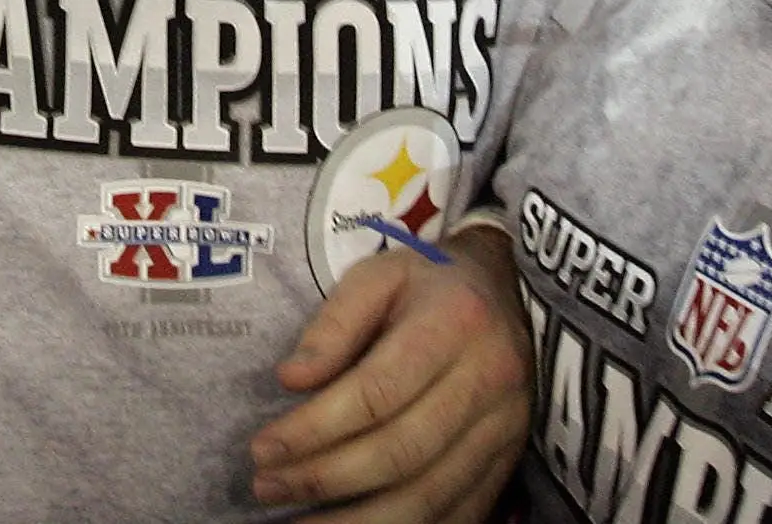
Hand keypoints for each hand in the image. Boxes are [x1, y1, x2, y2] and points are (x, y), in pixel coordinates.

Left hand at [249, 232, 532, 520]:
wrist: (508, 291)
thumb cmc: (429, 283)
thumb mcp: (379, 274)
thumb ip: (333, 323)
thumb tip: (290, 379)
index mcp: (455, 323)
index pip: (376, 392)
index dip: (313, 428)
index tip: (263, 448)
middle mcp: (489, 380)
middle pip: (400, 452)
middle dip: (325, 478)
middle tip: (266, 486)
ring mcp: (505, 428)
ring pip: (428, 496)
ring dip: (358, 522)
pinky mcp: (508, 462)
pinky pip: (457, 513)